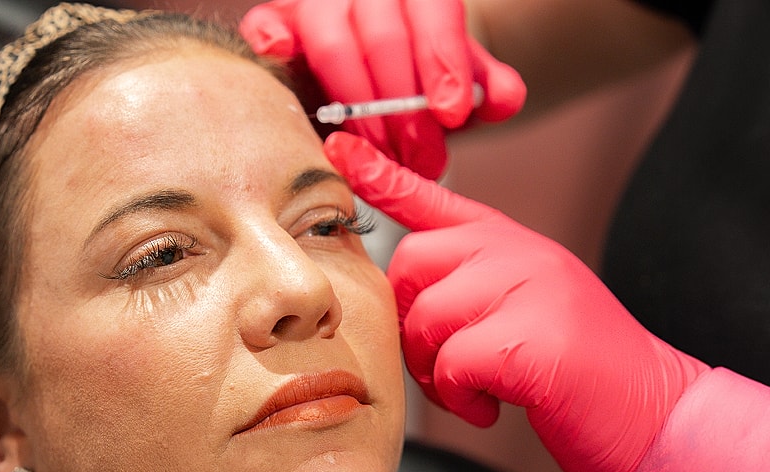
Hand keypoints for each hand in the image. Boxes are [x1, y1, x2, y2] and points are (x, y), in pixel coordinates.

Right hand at [242, 0, 524, 179]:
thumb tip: (504, 98)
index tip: (453, 114)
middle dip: (403, 107)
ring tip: (380, 152)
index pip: (433, 10)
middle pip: (383, 34)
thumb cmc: (423, 79)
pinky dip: (271, 40)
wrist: (380, 74)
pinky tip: (283, 58)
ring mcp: (318, 3)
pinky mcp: (278, 20)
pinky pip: (265, 24)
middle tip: (420, 158)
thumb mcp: (464, 82)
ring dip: (359, 106)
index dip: (443, 62)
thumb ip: (488, 87)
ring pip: (332, 40)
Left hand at [325, 132, 769, 471]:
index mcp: (517, 244)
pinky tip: (496, 408)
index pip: (436, 199)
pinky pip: (452, 364)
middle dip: (412, 327)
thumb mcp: (529, 309)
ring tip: (479, 392)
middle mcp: (523, 253)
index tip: (340, 149)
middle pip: (410, 264)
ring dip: (436, 372)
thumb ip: (474, 287)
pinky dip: (461, 399)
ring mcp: (532, 290)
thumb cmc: (585, 378)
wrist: (657, 419)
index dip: (383, 174)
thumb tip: (406, 299)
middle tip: (449, 368)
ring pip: (426, 318)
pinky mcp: (533, 339)